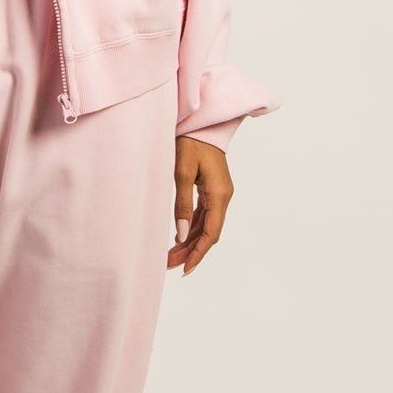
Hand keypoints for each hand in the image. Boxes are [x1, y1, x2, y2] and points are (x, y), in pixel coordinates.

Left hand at [169, 136, 232, 275]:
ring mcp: (219, 194)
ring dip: (189, 242)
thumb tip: (181, 234)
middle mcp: (223, 197)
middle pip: (208, 233)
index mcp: (219, 194)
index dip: (199, 253)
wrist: (201, 123)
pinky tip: (179, 239)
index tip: (185, 269)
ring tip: (170, 257)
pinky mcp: (212, 191)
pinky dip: (191, 229)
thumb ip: (182, 204)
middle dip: (190, 251)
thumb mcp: (182, 172)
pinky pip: (203, 216)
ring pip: (205, 226)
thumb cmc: (190, 143)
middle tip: (169, 265)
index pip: (211, 232)